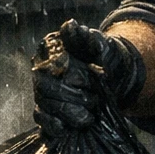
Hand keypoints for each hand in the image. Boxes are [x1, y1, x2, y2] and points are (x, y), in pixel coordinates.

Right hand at [33, 19, 145, 136]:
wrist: (112, 77)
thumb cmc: (106, 58)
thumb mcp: (104, 46)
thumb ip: (90, 37)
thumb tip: (72, 25)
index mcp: (51, 49)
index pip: (55, 64)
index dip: (77, 74)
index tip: (98, 76)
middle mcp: (41, 69)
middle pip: (46, 87)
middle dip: (74, 97)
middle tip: (95, 100)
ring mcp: (41, 90)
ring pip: (44, 104)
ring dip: (69, 113)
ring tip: (89, 115)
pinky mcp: (45, 109)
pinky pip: (41, 119)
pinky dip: (52, 125)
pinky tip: (65, 128)